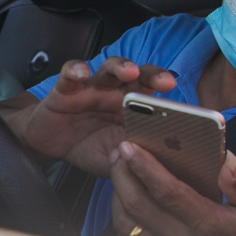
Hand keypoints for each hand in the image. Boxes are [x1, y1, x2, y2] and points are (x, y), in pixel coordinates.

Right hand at [15, 57, 175, 176]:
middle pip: (139, 76)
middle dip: (153, 76)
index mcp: (133, 108)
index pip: (155, 95)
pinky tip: (81, 72)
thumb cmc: (89, 147)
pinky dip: (75, 70)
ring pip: (110, 69)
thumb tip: (154, 167)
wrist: (51, 144)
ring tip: (129, 72)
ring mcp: (92, 88)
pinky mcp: (65, 89)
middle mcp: (117, 92)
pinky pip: (70, 74)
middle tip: (164, 82)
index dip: (169, 99)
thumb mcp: (113, 158)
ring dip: (121, 67)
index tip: (184, 104)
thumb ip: (131, 161)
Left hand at [109, 142, 235, 235]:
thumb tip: (225, 158)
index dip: (145, 167)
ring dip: (117, 193)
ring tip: (119, 170)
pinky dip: (119, 215)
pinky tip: (123, 198)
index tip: (131, 147)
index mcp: (206, 223)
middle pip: (138, 203)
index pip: (167, 191)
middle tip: (120, 152)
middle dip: (123, 173)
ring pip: (126, 221)